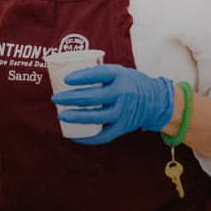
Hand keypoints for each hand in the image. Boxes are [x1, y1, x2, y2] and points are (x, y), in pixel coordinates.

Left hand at [50, 64, 173, 145]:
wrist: (155, 100)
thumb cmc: (129, 83)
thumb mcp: (119, 72)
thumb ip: (99, 74)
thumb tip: (67, 76)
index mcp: (120, 76)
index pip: (99, 74)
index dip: (82, 77)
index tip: (66, 80)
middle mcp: (123, 93)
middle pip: (94, 97)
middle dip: (71, 98)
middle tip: (56, 98)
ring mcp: (123, 112)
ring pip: (97, 117)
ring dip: (77, 117)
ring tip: (62, 115)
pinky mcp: (123, 127)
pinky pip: (104, 135)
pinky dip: (88, 138)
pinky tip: (74, 136)